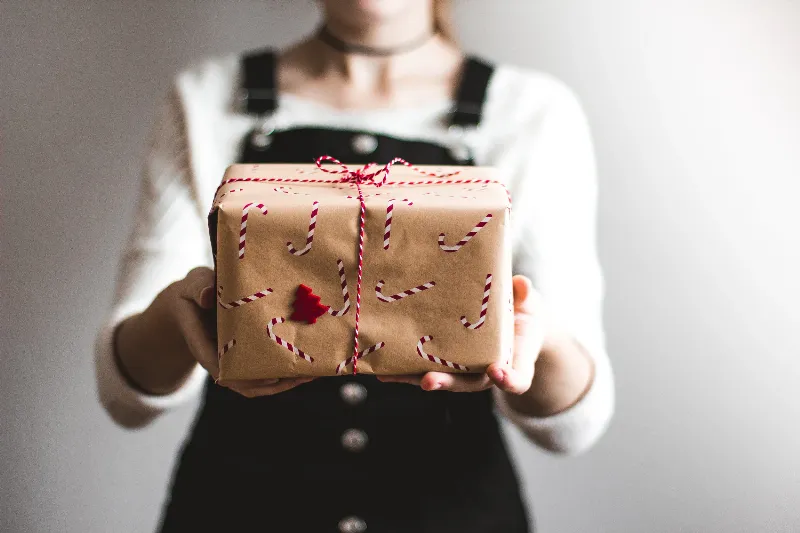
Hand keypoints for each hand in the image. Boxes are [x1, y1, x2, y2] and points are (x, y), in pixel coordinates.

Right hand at [160, 267, 313, 396]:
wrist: (193, 299)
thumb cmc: (193, 291)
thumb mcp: (192, 285)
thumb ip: (198, 287)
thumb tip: (207, 294)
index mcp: (203, 344)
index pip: (221, 368)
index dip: (244, 377)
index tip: (268, 377)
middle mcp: (218, 358)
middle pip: (243, 383)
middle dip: (272, 383)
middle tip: (300, 376)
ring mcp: (232, 360)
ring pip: (256, 383)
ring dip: (282, 383)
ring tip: (309, 376)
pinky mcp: (245, 356)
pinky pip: (262, 372)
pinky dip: (282, 375)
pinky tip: (304, 368)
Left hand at [377, 275, 545, 392]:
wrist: (513, 323)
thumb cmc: (523, 314)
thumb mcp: (529, 304)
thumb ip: (526, 297)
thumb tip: (522, 283)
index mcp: (513, 361)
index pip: (516, 379)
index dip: (508, 379)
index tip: (498, 372)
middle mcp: (487, 371)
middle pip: (469, 384)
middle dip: (447, 383)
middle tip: (429, 381)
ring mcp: (464, 369)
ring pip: (441, 378)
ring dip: (414, 379)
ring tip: (389, 376)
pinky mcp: (445, 362)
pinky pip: (425, 367)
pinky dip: (404, 369)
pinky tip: (381, 366)